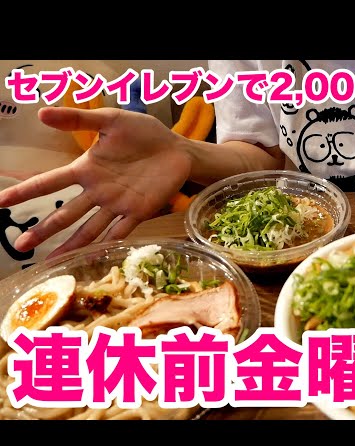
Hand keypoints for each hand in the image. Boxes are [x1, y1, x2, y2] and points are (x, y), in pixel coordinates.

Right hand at [0, 107, 191, 257]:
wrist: (177, 148)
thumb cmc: (144, 133)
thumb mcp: (111, 120)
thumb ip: (79, 119)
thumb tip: (41, 113)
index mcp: (87, 169)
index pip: (50, 182)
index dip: (25, 191)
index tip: (1, 202)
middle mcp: (98, 191)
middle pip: (65, 214)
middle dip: (42, 230)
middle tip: (20, 246)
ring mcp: (118, 204)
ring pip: (88, 229)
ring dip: (69, 245)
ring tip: (50, 262)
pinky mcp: (139, 212)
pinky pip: (121, 231)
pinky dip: (107, 244)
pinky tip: (92, 258)